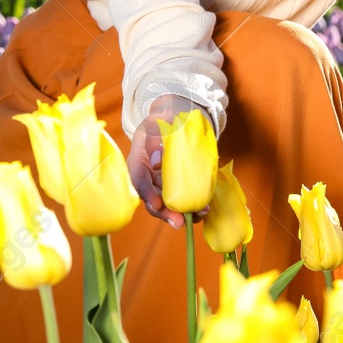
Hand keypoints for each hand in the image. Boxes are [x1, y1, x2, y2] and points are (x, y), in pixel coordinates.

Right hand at [126, 94, 209, 229]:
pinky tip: (205, 209)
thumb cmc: (164, 120)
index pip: (138, 180)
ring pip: (168, 205)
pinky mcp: (178, 188)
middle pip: (152, 200)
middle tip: (179, 222)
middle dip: (165, 213)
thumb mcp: (157, 121)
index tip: (157, 204)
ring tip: (199, 214)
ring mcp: (163, 185)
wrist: (177, 121)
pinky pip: (183, 201)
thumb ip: (156, 137)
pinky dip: (193, 208)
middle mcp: (148, 178)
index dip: (146, 194)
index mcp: (138, 162)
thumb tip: (157, 162)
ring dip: (182, 214)